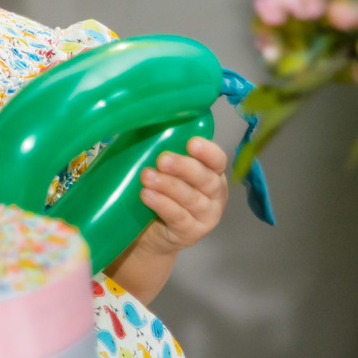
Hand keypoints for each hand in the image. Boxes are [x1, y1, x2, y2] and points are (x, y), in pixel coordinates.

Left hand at [135, 136, 227, 255]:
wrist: (149, 233)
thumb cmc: (157, 191)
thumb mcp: (160, 169)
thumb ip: (159, 149)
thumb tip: (140, 123)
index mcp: (211, 172)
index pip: (217, 160)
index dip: (208, 152)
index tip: (192, 143)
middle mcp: (215, 194)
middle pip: (206, 179)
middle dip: (184, 167)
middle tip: (162, 159)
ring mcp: (206, 216)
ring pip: (191, 198)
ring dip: (169, 186)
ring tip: (146, 177)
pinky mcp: (191, 233)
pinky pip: (179, 217)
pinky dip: (163, 205)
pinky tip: (147, 195)